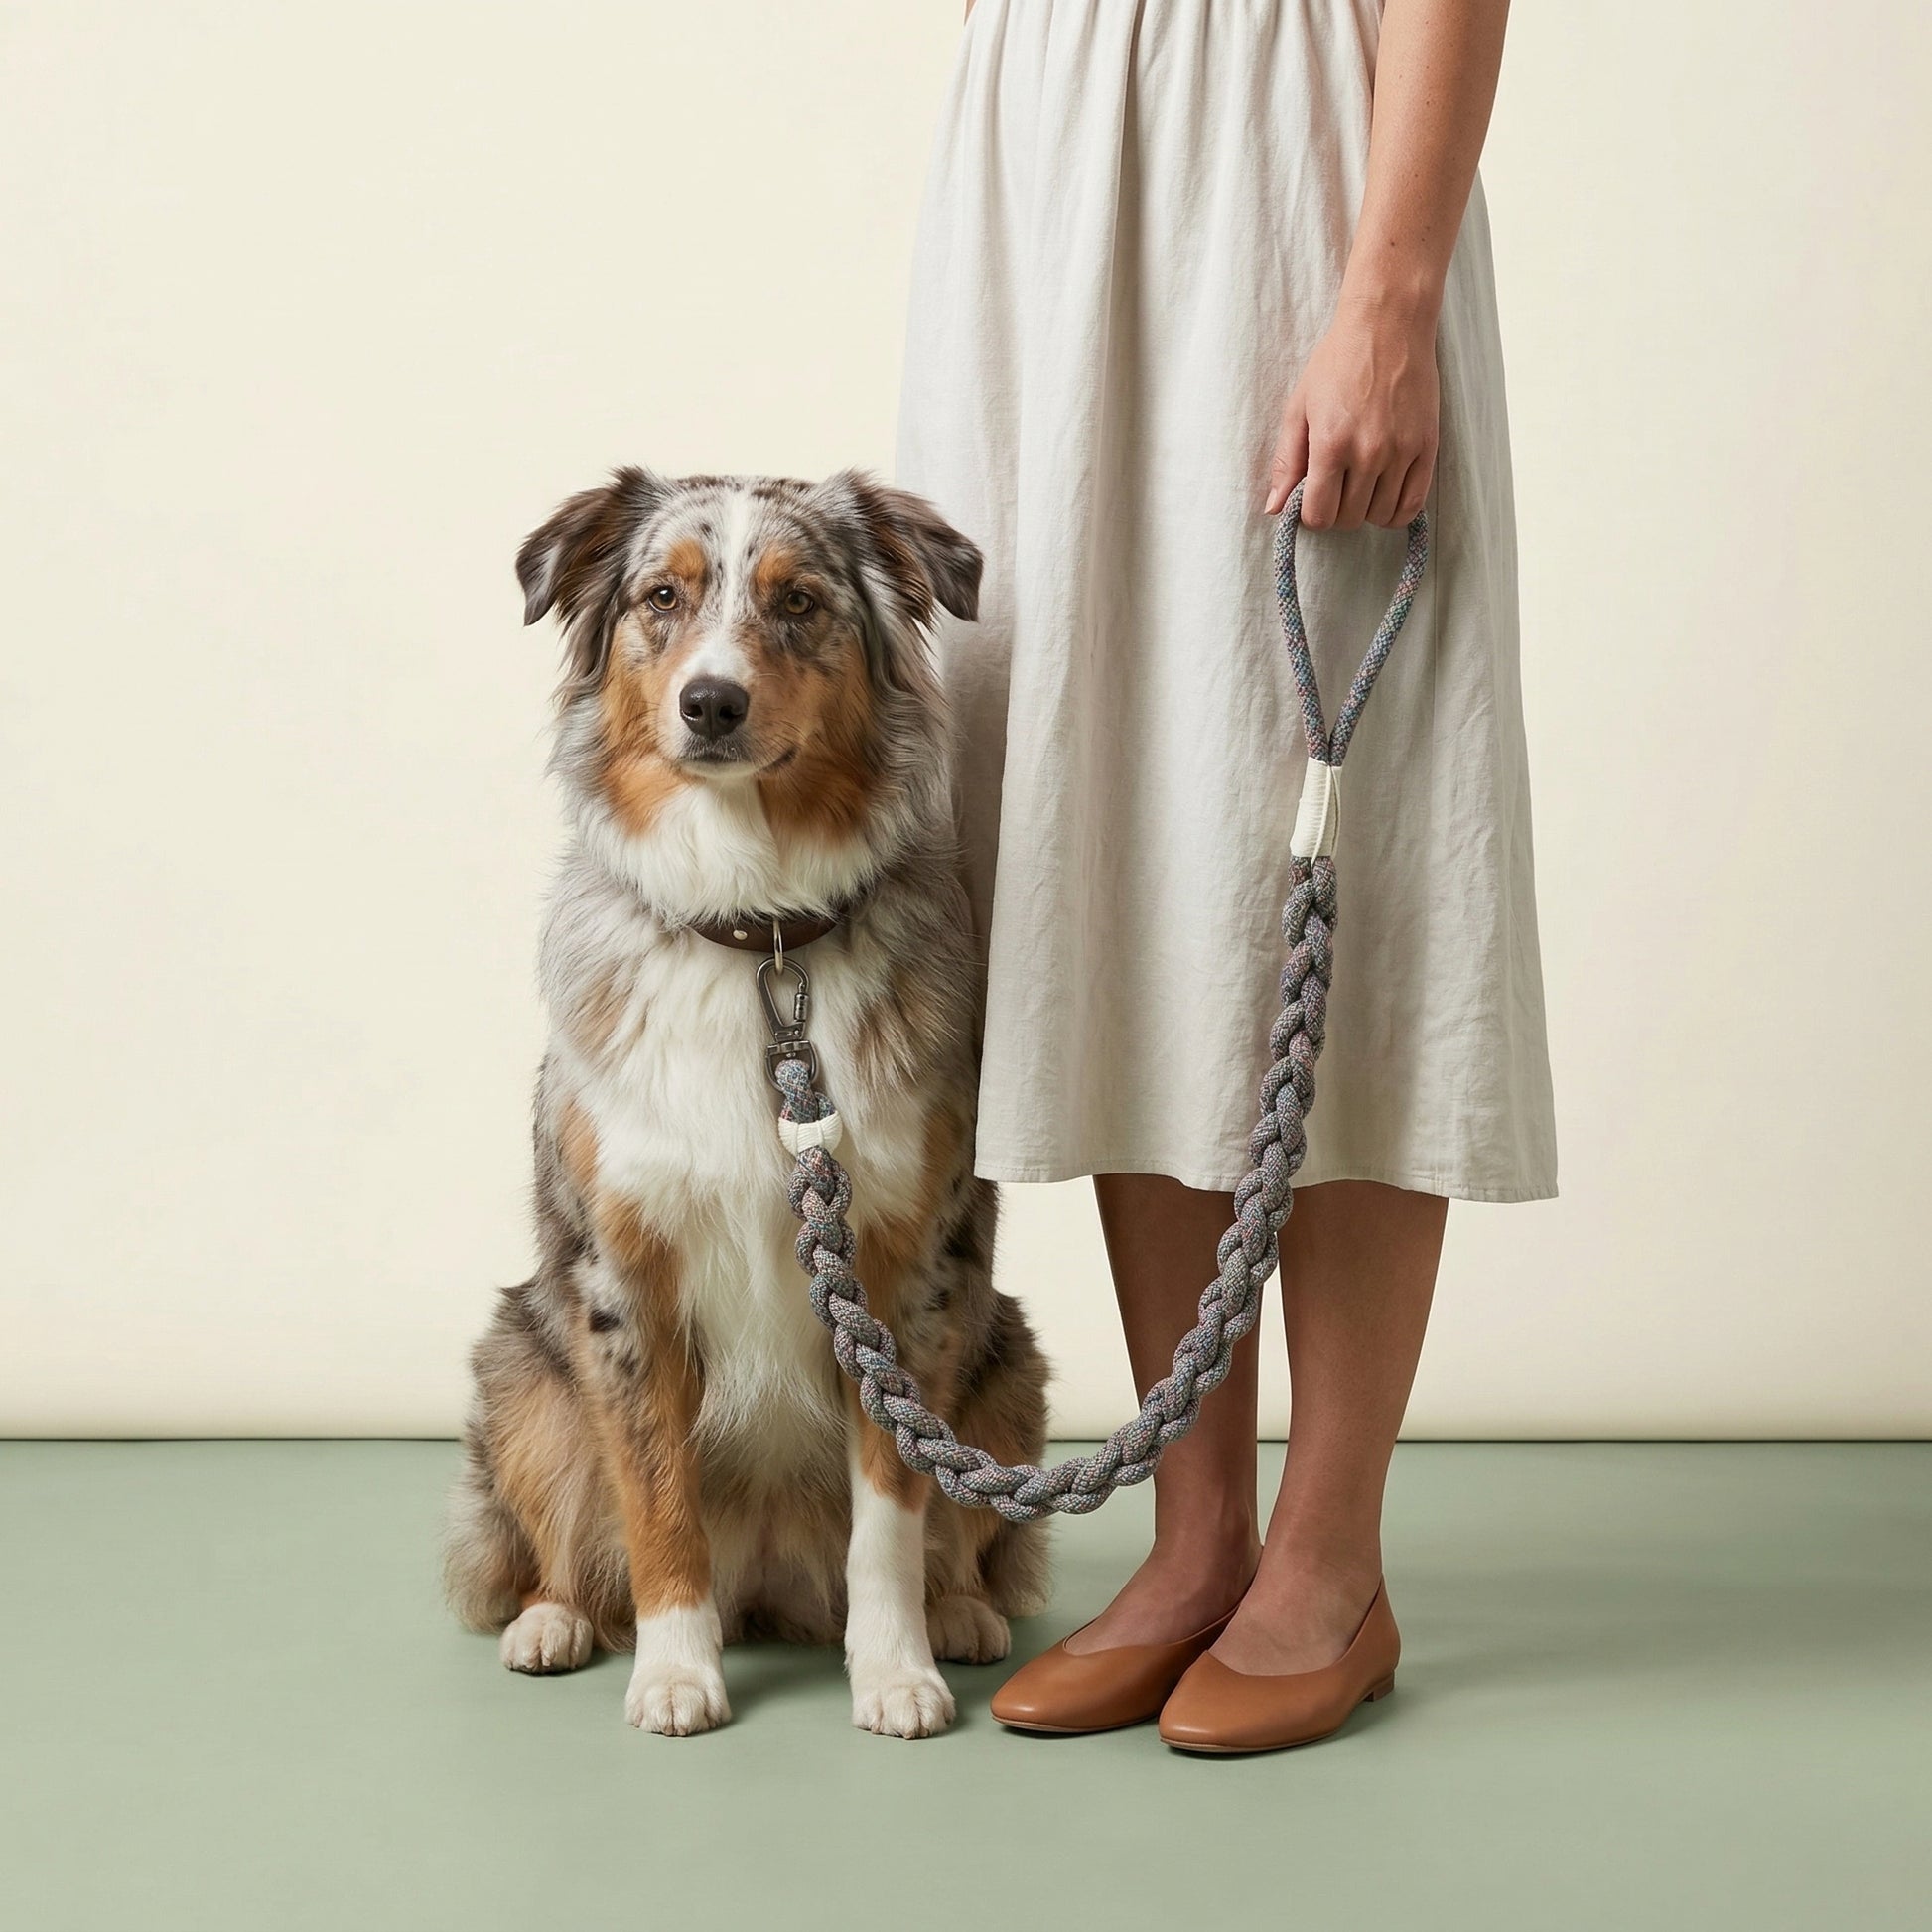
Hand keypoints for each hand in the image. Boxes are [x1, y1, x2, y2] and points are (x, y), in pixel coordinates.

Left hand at [1265, 292, 1438, 530]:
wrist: (1388, 326)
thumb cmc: (1336, 363)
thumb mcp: (1299, 408)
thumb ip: (1286, 462)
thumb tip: (1274, 509)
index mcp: (1330, 444)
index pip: (1319, 515)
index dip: (1311, 515)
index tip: (1312, 499)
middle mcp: (1368, 452)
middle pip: (1349, 519)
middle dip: (1337, 513)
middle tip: (1335, 489)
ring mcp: (1401, 451)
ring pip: (1381, 515)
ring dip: (1366, 511)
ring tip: (1359, 488)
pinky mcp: (1427, 446)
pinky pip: (1413, 504)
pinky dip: (1396, 512)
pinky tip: (1384, 497)